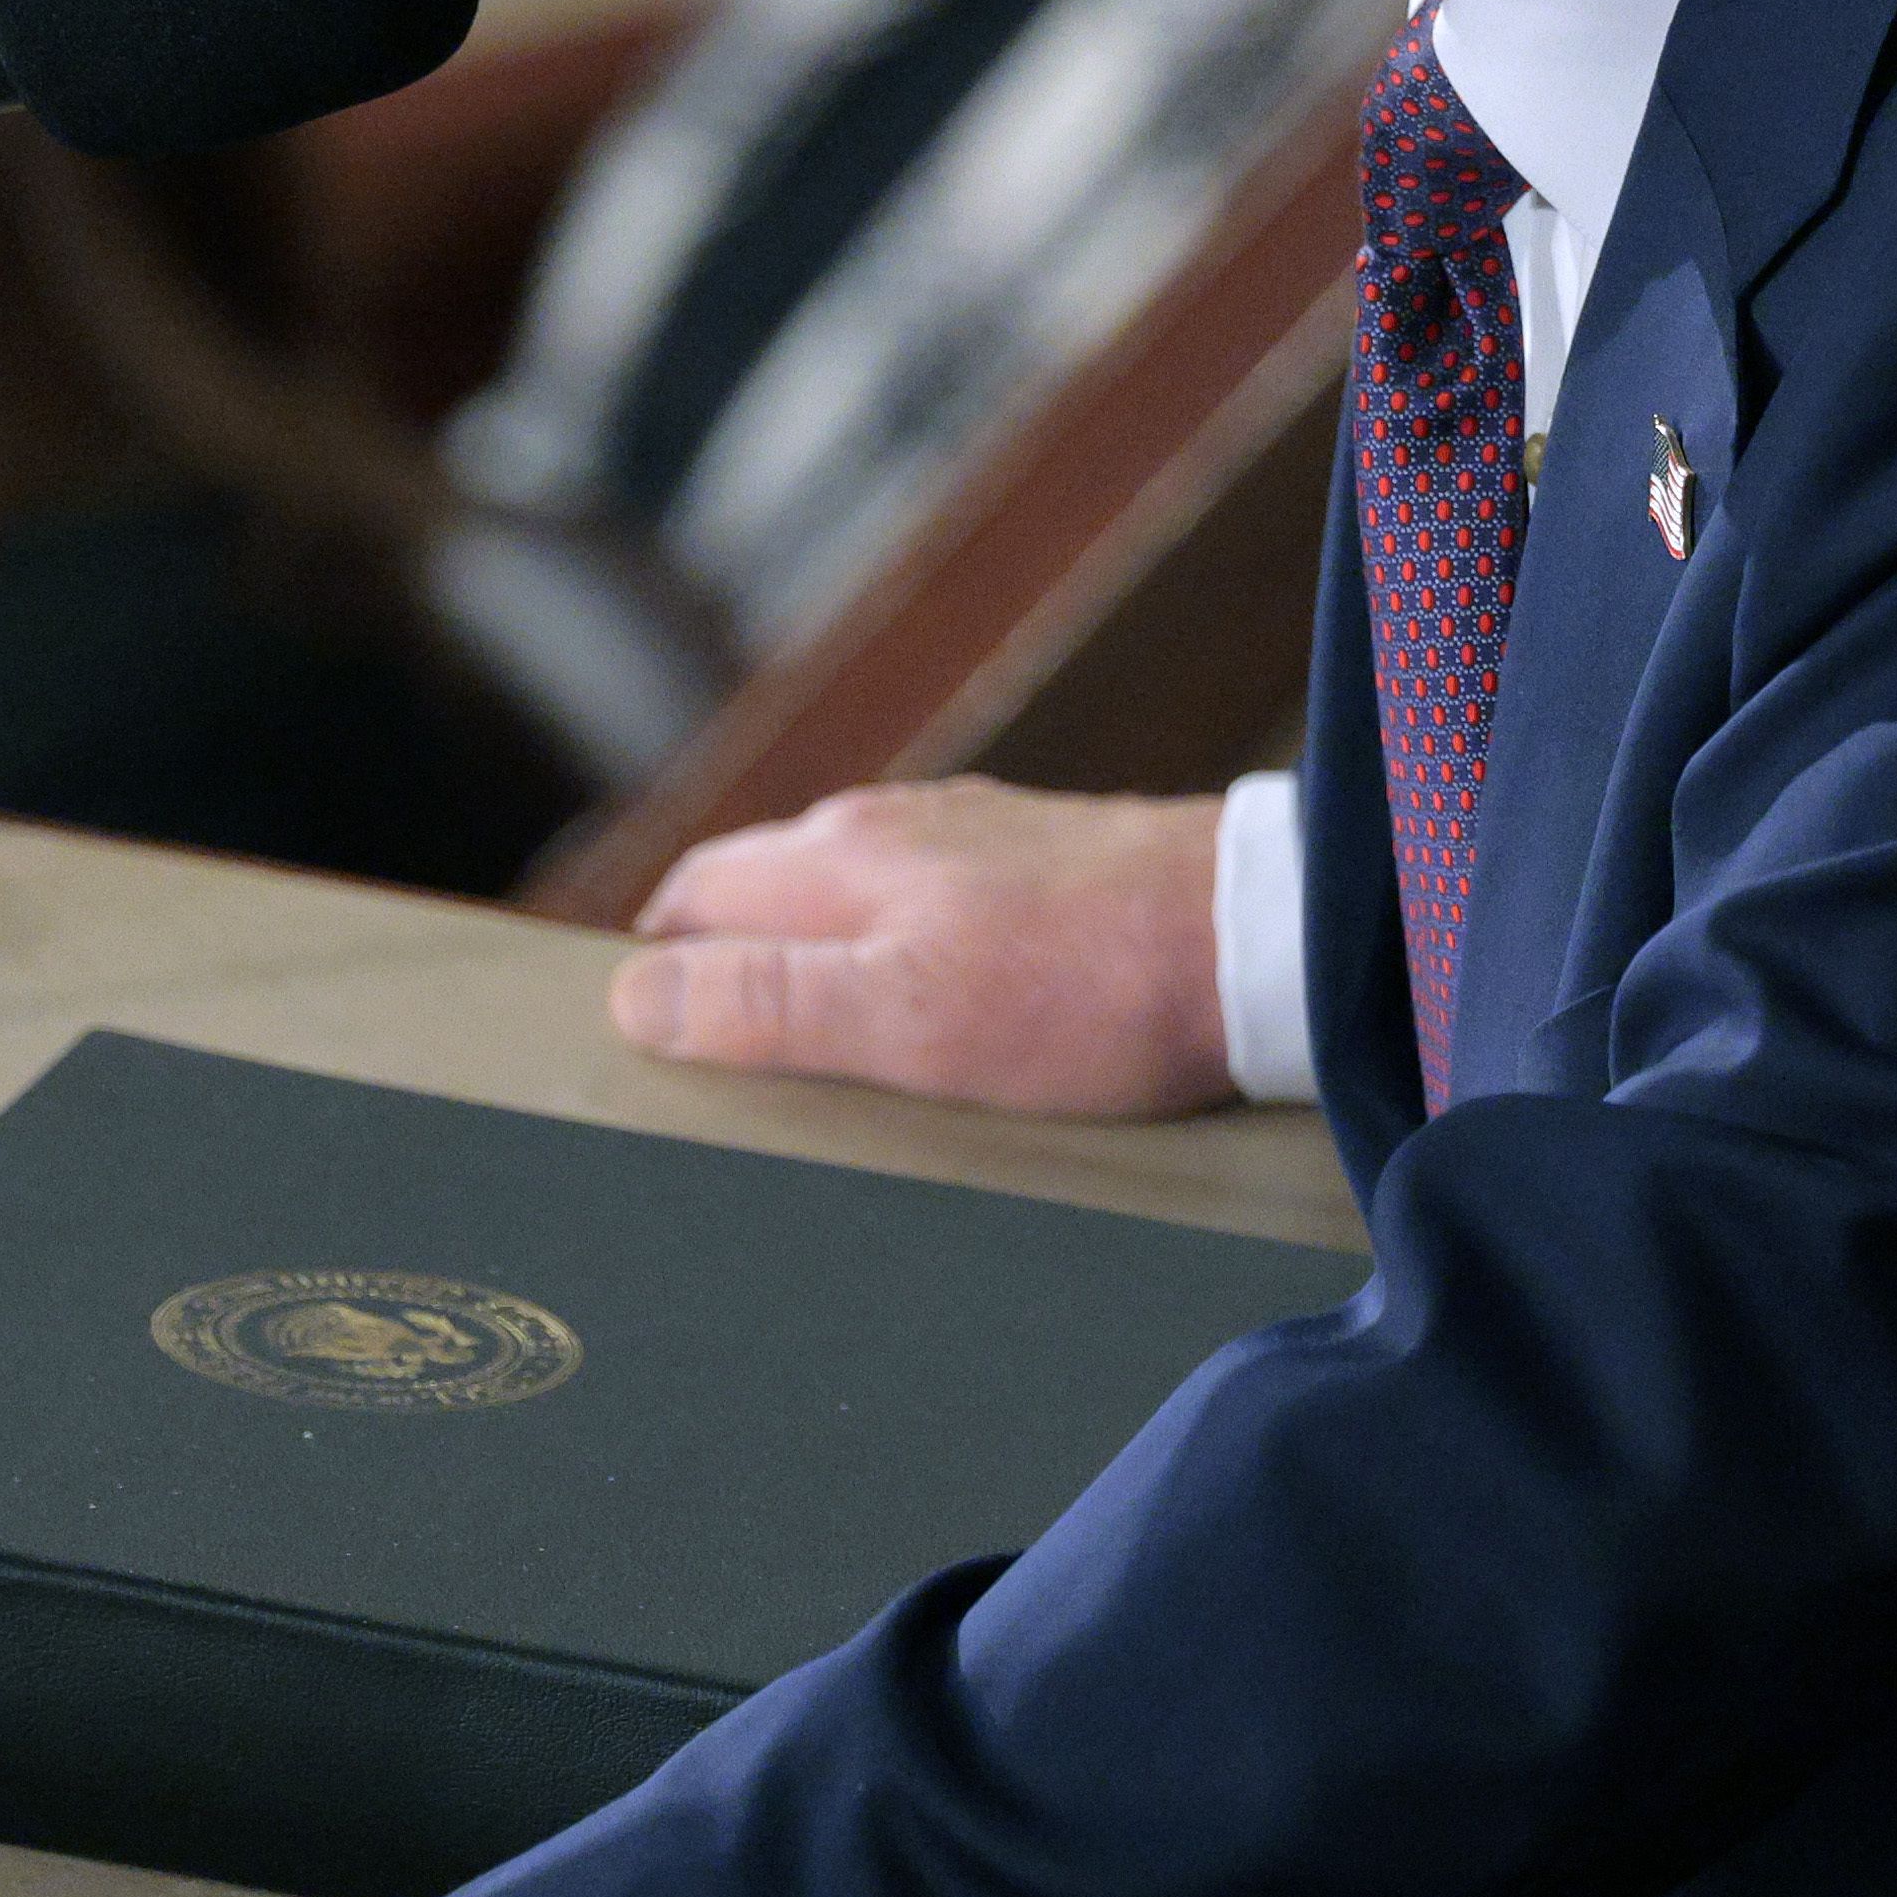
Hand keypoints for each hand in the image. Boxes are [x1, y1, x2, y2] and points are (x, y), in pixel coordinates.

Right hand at [610, 777, 1240, 1115]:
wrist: (1263, 939)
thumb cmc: (1088, 987)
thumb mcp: (904, 1018)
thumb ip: (765, 1003)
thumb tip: (633, 996)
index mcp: (838, 855)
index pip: (691, 897)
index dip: (652, 970)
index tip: (643, 1050)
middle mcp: (895, 825)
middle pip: (764, 893)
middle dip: (726, 967)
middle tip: (725, 1071)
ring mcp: (976, 838)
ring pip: (851, 899)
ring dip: (818, 966)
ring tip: (827, 1058)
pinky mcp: (1048, 864)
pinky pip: (935, 909)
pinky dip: (904, 960)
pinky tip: (944, 1016)